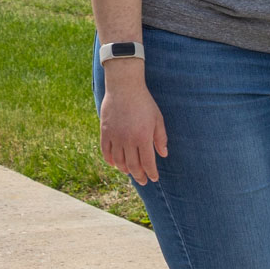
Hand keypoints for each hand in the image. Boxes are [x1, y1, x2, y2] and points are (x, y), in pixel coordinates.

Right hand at [99, 65, 168, 183]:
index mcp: (143, 137)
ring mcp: (115, 136)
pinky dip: (110, 161)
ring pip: (118, 161)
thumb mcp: (157, 119)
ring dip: (125, 170)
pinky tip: (115, 164)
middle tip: (143, 181)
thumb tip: (163, 154)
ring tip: (130, 172)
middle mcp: (128, 140)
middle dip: (139, 176)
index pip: (148, 162)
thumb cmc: (144, 102)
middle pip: (133, 166)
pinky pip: (106, 152)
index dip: (151, 173)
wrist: (124, 87)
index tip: (154, 178)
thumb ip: (161, 138)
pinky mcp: (105, 132)